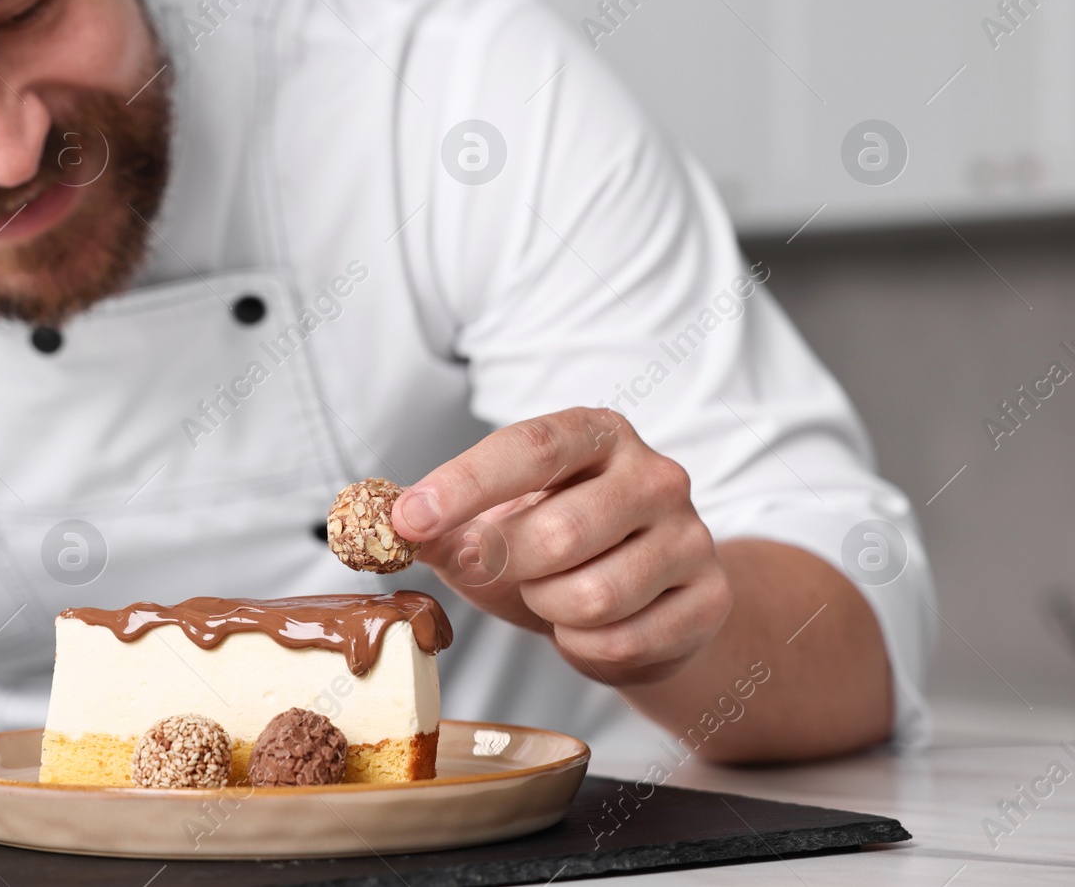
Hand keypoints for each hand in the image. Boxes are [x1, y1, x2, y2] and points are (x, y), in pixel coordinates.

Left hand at [391, 407, 732, 685]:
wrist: (640, 602)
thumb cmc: (553, 549)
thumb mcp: (489, 525)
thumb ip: (436, 523)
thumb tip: (374, 524)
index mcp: (595, 435)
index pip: (532, 446)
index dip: (465, 484)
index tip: (408, 519)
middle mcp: (655, 474)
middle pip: (559, 532)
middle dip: (503, 565)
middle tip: (486, 571)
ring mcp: (691, 537)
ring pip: (591, 596)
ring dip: (547, 609)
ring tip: (551, 596)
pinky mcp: (708, 599)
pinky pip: (622, 642)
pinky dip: (584, 648)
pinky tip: (587, 629)